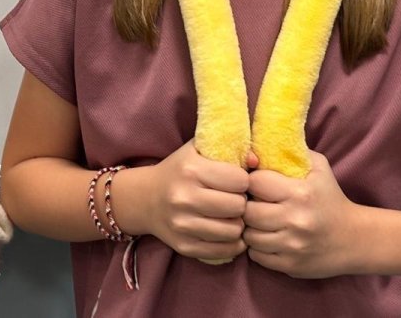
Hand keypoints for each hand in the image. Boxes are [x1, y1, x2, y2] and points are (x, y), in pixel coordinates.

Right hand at [133, 139, 250, 262]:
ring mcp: (183, 224)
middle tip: (234, 200)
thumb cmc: (178, 171)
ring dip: (237, 224)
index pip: (240, 180)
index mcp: (190, 170)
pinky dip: (231, 243)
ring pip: (233, 231)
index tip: (236, 182)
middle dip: (241, 203)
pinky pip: (223, 251)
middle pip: (238, 206)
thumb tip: (256, 162)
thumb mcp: (198, 151)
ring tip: (230, 216)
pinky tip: (226, 232)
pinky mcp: (184, 245)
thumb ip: (228, 148)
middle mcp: (184, 197)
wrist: (144, 198)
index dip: (243, 181)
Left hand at [243, 150, 361, 277]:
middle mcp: (295, 220)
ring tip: (259, 222)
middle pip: (247, 211)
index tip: (256, 184)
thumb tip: (258, 143)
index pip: (254, 183)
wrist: (355, 239)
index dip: (250, 182)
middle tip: (254, 204)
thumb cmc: (331, 198)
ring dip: (250, 228)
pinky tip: (267, 238)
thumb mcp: (318, 167)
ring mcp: (292, 245)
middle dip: (247, 206)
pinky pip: (257, 256)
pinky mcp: (290, 266)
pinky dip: (257, 248)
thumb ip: (291, 151)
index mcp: (300, 193)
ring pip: (249, 235)